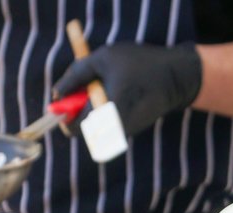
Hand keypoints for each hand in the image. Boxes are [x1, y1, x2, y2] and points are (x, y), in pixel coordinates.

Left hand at [52, 43, 203, 136]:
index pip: (71, 128)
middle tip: (87, 88)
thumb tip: (56, 92)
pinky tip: (120, 93)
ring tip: (108, 87)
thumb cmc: (139, 64)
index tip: (63, 97)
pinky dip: (106, 112)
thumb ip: (75, 75)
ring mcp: (122, 134)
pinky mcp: (130, 132)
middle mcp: (113, 130)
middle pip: (81, 129)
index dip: (62, 113)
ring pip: (94, 127)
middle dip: (78, 110)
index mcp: (104, 113)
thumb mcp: (103, 59)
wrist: (176, 78)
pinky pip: (107, 125)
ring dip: (92, 109)